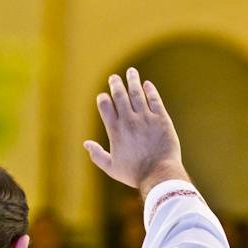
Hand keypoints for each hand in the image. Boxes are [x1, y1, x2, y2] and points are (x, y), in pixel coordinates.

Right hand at [84, 67, 187, 196]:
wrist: (159, 175)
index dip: (103, 98)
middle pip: (119, 95)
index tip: (104, 96)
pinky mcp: (162, 119)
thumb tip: (86, 143)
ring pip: (137, 93)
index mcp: (115, 131)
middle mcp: (129, 121)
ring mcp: (146, 118)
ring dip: (132, 80)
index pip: (105, 106)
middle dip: (115, 84)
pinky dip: (150, 90)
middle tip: (114, 77)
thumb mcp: (111, 168)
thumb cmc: (135, 174)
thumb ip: (97, 155)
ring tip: (131, 71)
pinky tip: (147, 84)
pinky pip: (154, 100)